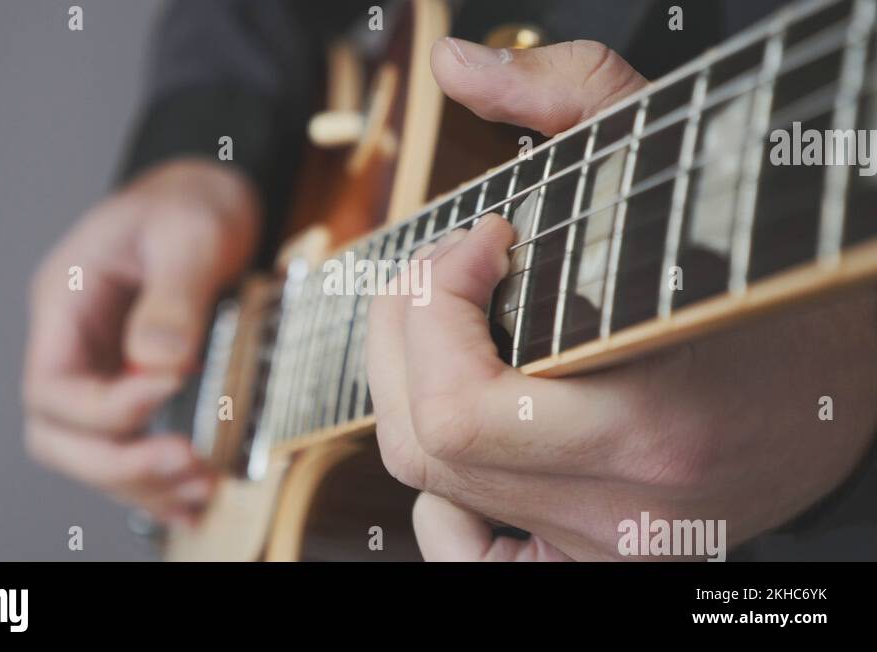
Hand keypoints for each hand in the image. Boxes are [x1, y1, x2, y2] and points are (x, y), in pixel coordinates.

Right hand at [23, 158, 259, 525]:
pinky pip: (130, 444)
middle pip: (58, 435)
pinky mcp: (139, 384)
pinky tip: (194, 498)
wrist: (208, 197)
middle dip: (117, 462)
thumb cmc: (190, 201)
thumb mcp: (188, 232)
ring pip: (92, 453)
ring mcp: (103, 368)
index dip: (109, 405)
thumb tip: (160, 361)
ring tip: (202, 490)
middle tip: (186, 462)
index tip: (173, 386)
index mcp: (66, 304)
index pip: (53, 387)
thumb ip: (175, 293)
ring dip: (141, 482)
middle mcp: (75, 344)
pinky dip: (156, 478)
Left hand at [366, 38, 876, 559]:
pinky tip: (466, 438)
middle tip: (444, 271)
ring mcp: (611, 541)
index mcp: (653, 422)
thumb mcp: (694, 159)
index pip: (460, 410)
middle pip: (428, 446)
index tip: (478, 238)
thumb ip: (569, 95)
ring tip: (448, 330)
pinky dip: (444, 503)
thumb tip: (455, 60)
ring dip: (411, 392)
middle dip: (405, 335)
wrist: (851, 362)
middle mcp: (628, 506)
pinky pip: (476, 558)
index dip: (432, 307)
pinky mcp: (606, 554)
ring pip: (435, 491)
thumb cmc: (773, 260)